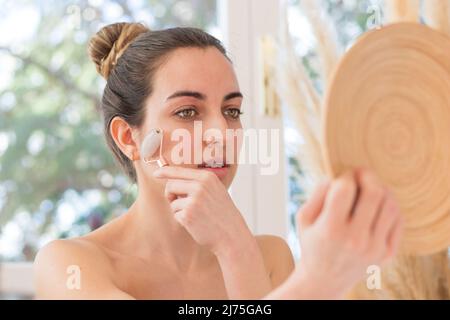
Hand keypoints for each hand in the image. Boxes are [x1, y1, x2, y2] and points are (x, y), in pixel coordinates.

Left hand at [153, 166, 253, 255]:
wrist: (231, 234)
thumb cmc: (222, 214)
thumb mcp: (216, 190)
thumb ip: (199, 183)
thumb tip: (174, 179)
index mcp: (207, 177)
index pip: (180, 171)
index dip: (166, 172)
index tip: (157, 173)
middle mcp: (200, 186)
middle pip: (171, 185)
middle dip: (171, 195)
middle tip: (180, 204)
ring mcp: (194, 200)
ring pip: (172, 201)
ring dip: (179, 209)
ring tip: (195, 215)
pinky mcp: (188, 215)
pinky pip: (175, 214)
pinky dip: (182, 220)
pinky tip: (195, 223)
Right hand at [293, 169, 403, 298]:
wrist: (325, 279)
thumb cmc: (313, 243)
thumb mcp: (303, 218)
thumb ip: (317, 194)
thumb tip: (334, 177)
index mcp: (330, 229)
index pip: (344, 189)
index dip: (345, 176)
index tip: (343, 177)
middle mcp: (354, 239)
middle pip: (374, 193)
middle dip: (368, 176)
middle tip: (361, 173)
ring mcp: (374, 248)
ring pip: (390, 205)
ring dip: (382, 189)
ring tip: (371, 188)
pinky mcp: (387, 254)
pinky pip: (398, 221)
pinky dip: (391, 206)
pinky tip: (380, 204)